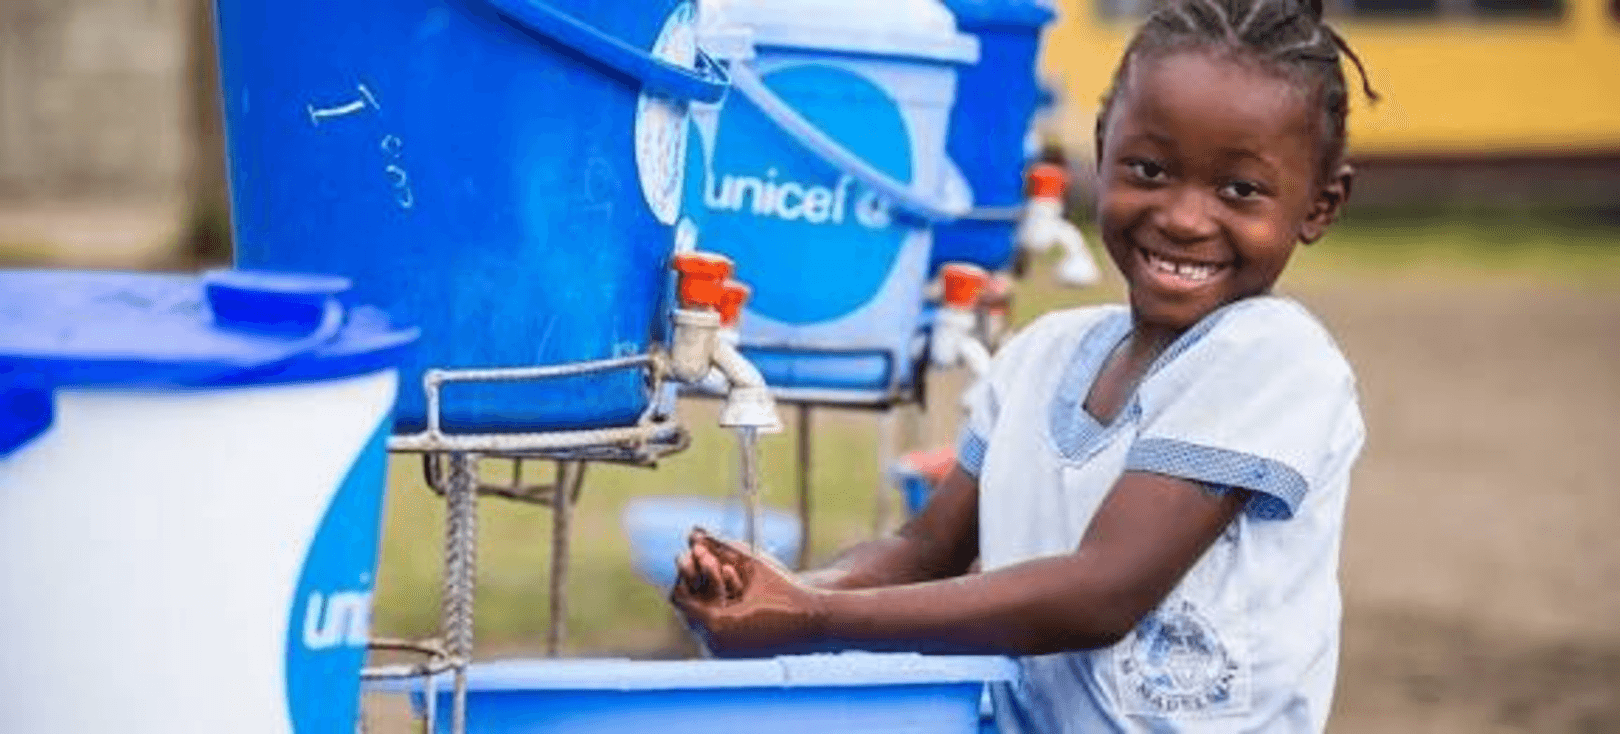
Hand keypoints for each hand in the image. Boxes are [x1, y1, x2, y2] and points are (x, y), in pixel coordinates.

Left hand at [670, 533, 829, 656]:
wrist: (813, 621)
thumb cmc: (783, 589)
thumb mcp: (750, 565)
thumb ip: (719, 547)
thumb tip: (692, 533)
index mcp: (716, 622)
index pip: (680, 600)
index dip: (682, 578)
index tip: (691, 563)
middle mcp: (717, 644)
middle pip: (688, 615)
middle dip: (693, 591)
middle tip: (699, 573)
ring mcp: (727, 654)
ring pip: (699, 627)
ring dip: (704, 605)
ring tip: (712, 586)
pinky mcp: (737, 658)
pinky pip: (715, 638)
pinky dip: (717, 620)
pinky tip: (726, 603)